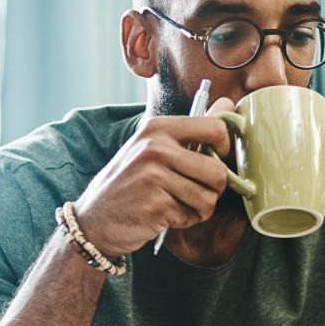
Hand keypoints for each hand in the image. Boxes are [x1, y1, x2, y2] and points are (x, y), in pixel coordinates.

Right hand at [72, 99, 235, 258]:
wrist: (95, 220)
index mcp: (157, 128)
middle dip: (214, 189)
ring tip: (177, 204)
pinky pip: (193, 215)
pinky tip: (165, 216)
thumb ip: (194, 128)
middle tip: (195, 192)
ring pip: (209, 197)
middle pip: (217, 170)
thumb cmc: (130, 183)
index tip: (215, 161)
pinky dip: (184, 220)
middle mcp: (155, 147)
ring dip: (199, 208)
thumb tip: (229, 104)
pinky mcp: (155, 204)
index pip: (215, 128)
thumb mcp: (154, 148)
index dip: (226, 149)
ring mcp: (154, 176)